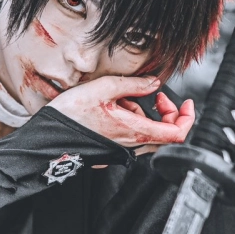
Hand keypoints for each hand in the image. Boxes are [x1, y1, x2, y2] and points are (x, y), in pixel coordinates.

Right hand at [49, 76, 194, 153]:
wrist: (47, 139)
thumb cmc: (70, 116)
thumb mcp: (103, 88)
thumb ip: (134, 85)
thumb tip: (154, 82)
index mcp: (134, 130)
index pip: (177, 133)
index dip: (187, 117)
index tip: (185, 103)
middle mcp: (132, 145)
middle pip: (165, 133)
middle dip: (165, 111)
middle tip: (155, 95)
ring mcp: (122, 150)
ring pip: (147, 132)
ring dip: (143, 113)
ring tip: (122, 98)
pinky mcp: (112, 150)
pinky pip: (132, 135)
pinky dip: (130, 119)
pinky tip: (112, 108)